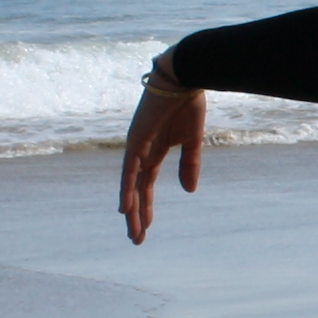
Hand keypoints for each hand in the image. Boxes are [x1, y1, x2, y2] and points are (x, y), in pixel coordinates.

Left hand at [118, 76, 206, 243]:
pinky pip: (129, 171)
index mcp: (155, 150)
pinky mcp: (135, 140)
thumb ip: (189, 165)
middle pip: (135, 190)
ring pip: (130, 186)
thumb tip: (188, 191)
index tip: (146, 227)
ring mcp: (136, 147)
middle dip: (136, 216)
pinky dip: (126, 190)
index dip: (145, 207)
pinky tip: (125, 209)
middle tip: (136, 239)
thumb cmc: (188, 103)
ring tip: (133, 233)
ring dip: (131, 211)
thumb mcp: (193, 140)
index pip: (146, 185)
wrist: (184, 78)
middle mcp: (141, 151)